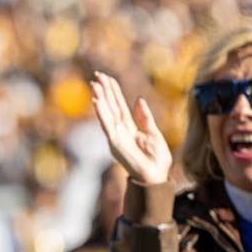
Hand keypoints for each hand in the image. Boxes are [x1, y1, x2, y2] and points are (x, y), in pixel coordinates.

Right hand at [90, 71, 171, 185]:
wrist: (156, 176)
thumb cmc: (156, 159)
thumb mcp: (153, 133)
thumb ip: (145, 117)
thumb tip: (138, 99)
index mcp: (130, 126)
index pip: (119, 105)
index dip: (113, 91)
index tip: (106, 77)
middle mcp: (120, 130)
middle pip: (111, 106)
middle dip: (104, 90)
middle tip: (97, 75)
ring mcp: (116, 136)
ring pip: (106, 113)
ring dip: (100, 98)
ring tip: (95, 84)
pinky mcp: (115, 143)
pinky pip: (107, 125)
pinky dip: (101, 113)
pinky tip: (97, 101)